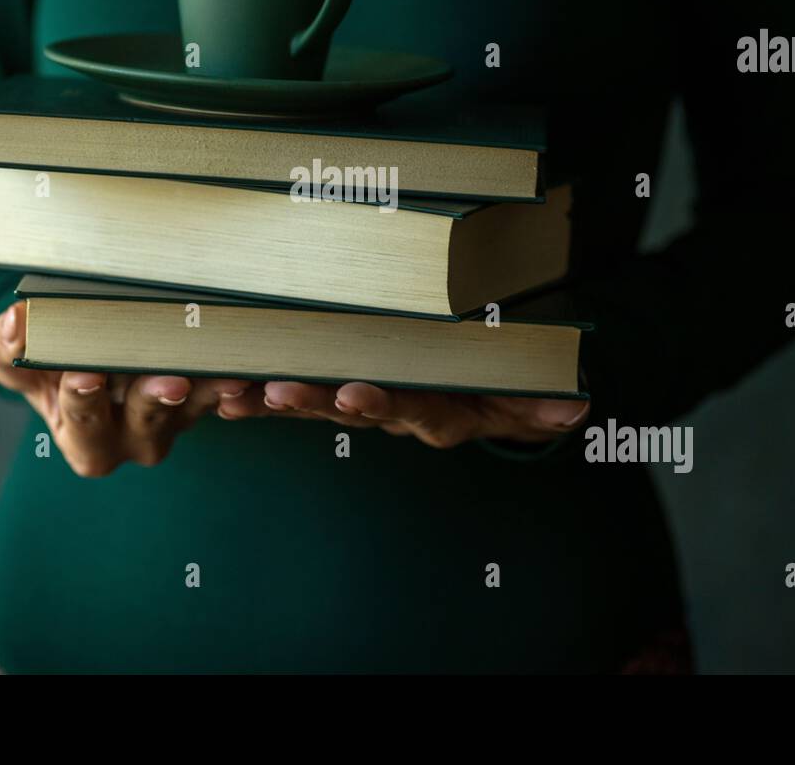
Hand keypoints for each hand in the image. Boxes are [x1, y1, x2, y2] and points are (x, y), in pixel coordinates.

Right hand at [0, 301, 249, 475]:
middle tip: (170, 380)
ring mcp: (179, 420)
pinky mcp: (212, 397)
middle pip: (146, 422)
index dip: (83, 400)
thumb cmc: (50, 362)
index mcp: (84, 440)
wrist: (91, 355)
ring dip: (213, 391)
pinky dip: (243, 381)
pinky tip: (256, 364)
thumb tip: (16, 322)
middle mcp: (135, 439)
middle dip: (155, 400)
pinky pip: (230, 393)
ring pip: (197, 408)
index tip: (86, 374)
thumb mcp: (16, 358)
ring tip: (228, 373)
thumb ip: (8, 346)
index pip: (82, 421)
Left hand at [215, 379, 589, 449]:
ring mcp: (368, 400)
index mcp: (436, 408)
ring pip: (315, 401)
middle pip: (350, 406)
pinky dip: (260, 397)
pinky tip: (220, 398)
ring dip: (274, 398)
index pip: (408, 406)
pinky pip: (298, 394)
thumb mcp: (527, 395)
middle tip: (272, 391)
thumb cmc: (505, 384)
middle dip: (309, 400)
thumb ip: (540, 402)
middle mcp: (396, 409)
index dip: (381, 403)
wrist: (495, 394)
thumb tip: (573, 408)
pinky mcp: (342, 387)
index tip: (353, 395)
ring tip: (236, 396)